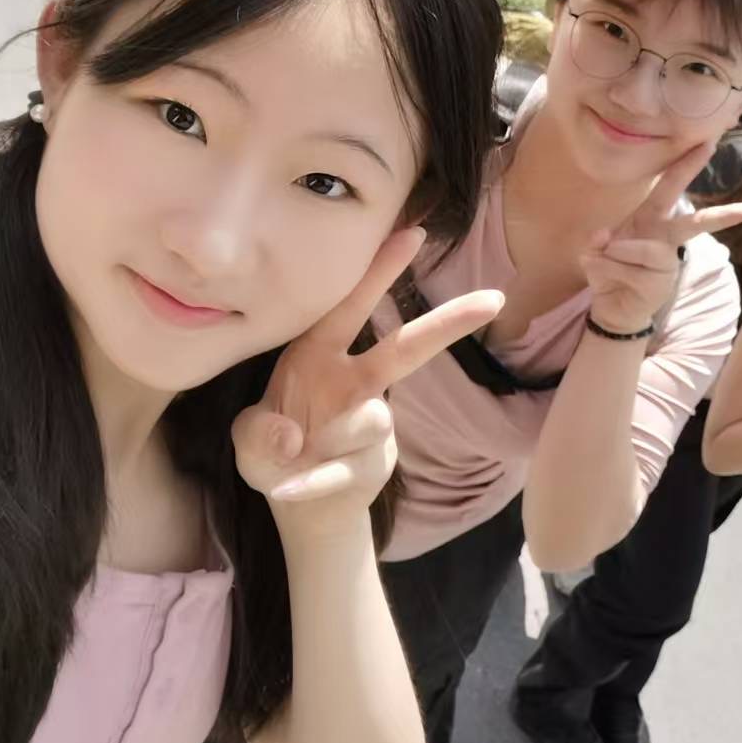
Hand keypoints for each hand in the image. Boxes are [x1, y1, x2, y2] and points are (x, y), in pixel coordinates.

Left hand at [233, 228, 505, 529]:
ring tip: (292, 457)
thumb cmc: (275, 452)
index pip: (350, 307)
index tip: (413, 232)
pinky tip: (287, 491)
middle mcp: (351, 384)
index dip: (379, 271)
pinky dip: (311, 483)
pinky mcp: (366, 467)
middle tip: (493, 301)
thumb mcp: (248, 439)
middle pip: (406, 349)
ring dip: (331, 439)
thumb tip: (293, 435)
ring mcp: (366, 426)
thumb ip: (258, 431)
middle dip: (447, 323)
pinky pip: (341, 470)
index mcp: (318, 358)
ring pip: (371, 419)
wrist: (301, 510)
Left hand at [583, 143, 741, 334]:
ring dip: (613, 254)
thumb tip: (606, 239)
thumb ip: (600, 239)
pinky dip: (607, 270)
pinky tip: (607, 279)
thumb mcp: (597, 247)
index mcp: (652, 218)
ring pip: (642, 250)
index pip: (670, 186)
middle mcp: (666, 238)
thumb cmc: (610, 267)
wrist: (611, 307)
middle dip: (720, 216)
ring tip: (602, 258)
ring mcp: (667, 263)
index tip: (707, 144)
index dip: (686, 165)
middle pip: (694, 224)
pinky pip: (628, 270)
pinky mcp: (661, 284)